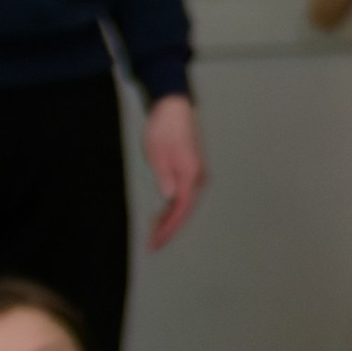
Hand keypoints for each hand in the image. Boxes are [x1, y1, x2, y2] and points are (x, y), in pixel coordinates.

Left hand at [143, 93, 204, 249]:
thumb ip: (165, 179)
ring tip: (155, 231)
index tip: (155, 243)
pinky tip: (164, 211)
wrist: (173, 106)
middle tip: (153, 243)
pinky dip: (173, 206)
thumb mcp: (158, 155)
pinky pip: (184, 194)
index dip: (168, 229)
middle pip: (185, 211)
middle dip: (169, 228)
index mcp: (191, 177)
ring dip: (171, 218)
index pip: (180, 211)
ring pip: (185, 203)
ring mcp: (196, 174)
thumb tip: (170, 200)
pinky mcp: (191, 169)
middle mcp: (198, 178)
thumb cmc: (164, 129)